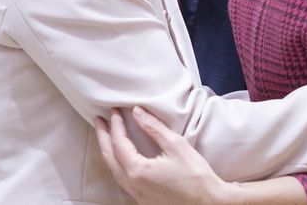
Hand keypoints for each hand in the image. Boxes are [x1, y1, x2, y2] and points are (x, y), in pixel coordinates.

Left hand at [96, 106, 231, 204]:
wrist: (207, 202)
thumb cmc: (195, 175)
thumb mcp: (175, 145)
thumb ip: (153, 127)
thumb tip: (137, 112)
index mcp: (137, 170)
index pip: (119, 143)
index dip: (116, 125)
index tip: (115, 111)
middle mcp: (131, 184)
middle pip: (109, 157)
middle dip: (103, 137)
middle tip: (99, 121)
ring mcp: (135, 194)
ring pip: (113, 169)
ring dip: (108, 150)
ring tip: (107, 136)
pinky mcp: (142, 198)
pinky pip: (122, 178)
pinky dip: (117, 163)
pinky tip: (122, 157)